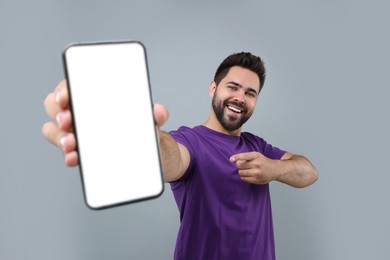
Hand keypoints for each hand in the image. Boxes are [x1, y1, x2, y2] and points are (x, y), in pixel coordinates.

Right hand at [42, 80, 168, 166]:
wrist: (151, 155)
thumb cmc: (143, 129)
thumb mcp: (151, 121)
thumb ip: (156, 115)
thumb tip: (159, 111)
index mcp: (96, 98)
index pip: (72, 86)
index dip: (64, 89)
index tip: (66, 96)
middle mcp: (81, 113)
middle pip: (55, 106)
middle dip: (59, 113)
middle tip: (69, 120)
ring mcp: (78, 133)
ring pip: (54, 130)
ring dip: (59, 136)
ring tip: (72, 143)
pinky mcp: (81, 153)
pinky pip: (67, 152)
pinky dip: (69, 155)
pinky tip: (75, 158)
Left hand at [230, 152, 280, 184]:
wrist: (274, 169)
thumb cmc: (263, 161)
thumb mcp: (256, 155)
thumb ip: (246, 157)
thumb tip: (235, 161)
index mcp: (256, 156)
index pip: (244, 156)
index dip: (236, 157)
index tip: (231, 159)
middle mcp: (256, 164)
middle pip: (239, 165)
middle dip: (239, 165)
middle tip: (243, 165)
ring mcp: (256, 172)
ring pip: (240, 172)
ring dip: (241, 171)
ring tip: (247, 170)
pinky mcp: (256, 180)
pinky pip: (243, 178)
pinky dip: (243, 177)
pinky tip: (248, 174)